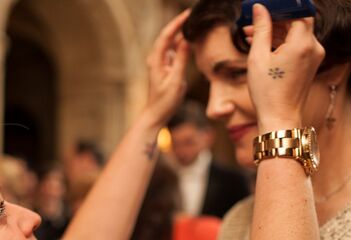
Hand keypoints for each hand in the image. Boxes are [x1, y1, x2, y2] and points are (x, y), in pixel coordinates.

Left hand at [141, 9, 190, 127]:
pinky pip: (174, 51)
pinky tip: (191, 41)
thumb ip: (182, 60)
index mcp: (156, 60)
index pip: (166, 36)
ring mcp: (161, 63)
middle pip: (168, 36)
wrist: (156, 115)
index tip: (187, 14)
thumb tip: (187, 41)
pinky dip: (182, 44)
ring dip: (181, 34)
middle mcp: (157, 59)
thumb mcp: (176, 81)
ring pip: (171, 43)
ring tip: (194, 25)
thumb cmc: (165, 101)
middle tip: (192, 15)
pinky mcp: (166, 67)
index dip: (176, 23)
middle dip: (179, 24)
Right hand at [244, 4, 324, 132]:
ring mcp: (314, 57)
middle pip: (296, 21)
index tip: (265, 7)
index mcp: (302, 44)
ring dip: (275, 31)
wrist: (280, 118)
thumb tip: (259, 8)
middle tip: (253, 20)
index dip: (282, 7)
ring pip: (295, 33)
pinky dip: (281, 42)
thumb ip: (261, 29)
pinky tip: (262, 45)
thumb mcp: (258, 58)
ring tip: (251, 35)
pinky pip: (297, 45)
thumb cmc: (267, 92)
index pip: (298, 11)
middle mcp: (313, 48)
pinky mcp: (310, 64)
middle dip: (274, 19)